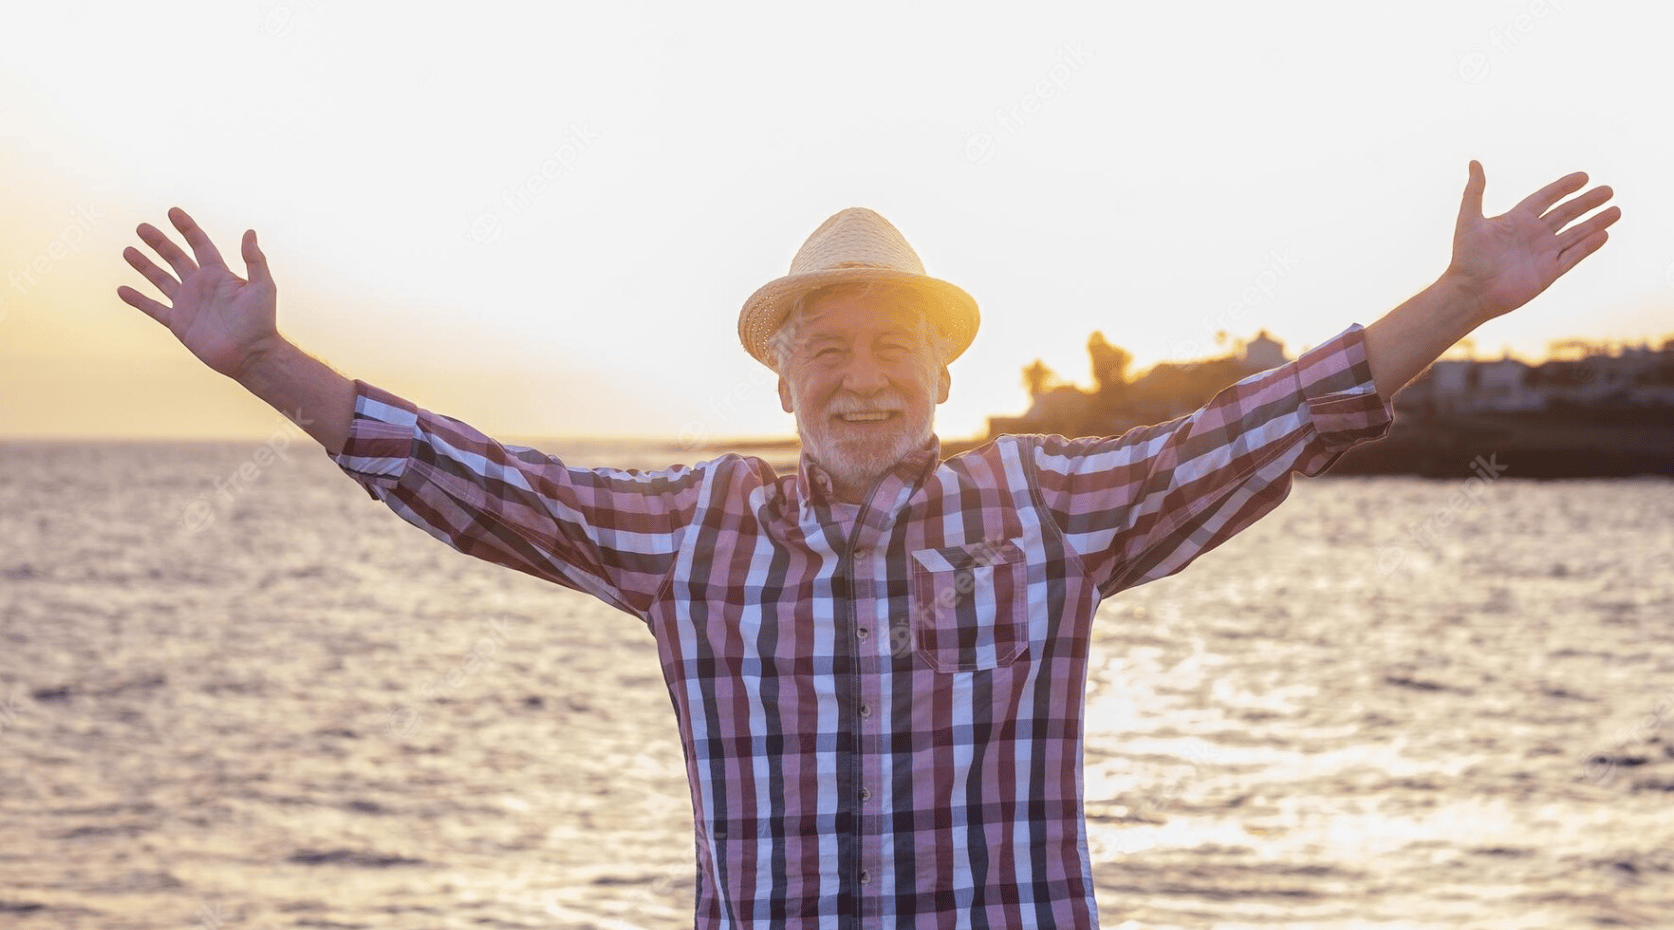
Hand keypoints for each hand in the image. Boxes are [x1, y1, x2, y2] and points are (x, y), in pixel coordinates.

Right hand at [118, 207, 281, 379]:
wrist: (251, 355)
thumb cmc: (261, 321)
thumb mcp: (263, 287)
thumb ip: (255, 260)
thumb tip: (249, 231)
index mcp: (219, 274)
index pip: (199, 244)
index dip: (187, 228)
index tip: (172, 212)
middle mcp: (201, 286)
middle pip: (175, 257)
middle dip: (159, 242)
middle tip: (142, 227)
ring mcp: (188, 304)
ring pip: (161, 280)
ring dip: (144, 266)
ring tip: (127, 251)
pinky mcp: (179, 324)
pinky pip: (153, 309)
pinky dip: (138, 300)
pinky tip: (122, 290)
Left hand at [1444, 160, 1620, 323]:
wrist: (1469, 293)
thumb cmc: (1466, 258)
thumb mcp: (1469, 220)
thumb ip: (1475, 191)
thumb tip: (1474, 162)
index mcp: (1516, 220)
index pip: (1546, 198)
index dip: (1564, 187)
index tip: (1584, 176)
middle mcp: (1532, 235)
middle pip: (1566, 213)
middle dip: (1587, 202)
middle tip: (1608, 190)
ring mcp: (1542, 254)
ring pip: (1575, 234)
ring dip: (1595, 223)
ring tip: (1616, 211)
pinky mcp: (1548, 273)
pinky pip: (1573, 257)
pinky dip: (1588, 246)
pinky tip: (1604, 235)